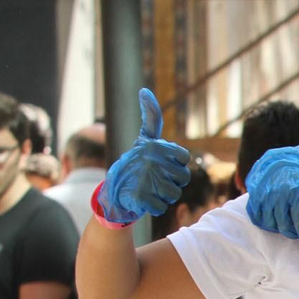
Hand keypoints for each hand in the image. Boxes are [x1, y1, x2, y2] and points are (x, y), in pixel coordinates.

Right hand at [98, 89, 190, 223]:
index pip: (184, 159)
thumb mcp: (144, 138)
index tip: (163, 163)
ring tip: (150, 188)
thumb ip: (151, 118)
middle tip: (155, 178)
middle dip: (172, 182)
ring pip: (174, 194)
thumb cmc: (135, 162)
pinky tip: (144, 199)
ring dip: (164, 195)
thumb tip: (145, 91)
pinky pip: (162, 207)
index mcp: (154, 146)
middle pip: (183, 178)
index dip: (177, 165)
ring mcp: (145, 179)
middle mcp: (150, 161)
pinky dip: (154, 206)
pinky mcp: (140, 198)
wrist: (114, 189)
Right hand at [244, 146, 298, 255]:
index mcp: (294, 193)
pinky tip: (275, 223)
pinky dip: (266, 225)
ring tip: (288, 225)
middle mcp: (276, 196)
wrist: (278, 159)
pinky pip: (258, 219)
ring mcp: (262, 197)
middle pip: (285, 226)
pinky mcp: (253, 198)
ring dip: (281, 230)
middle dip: (294, 234)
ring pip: (271, 225)